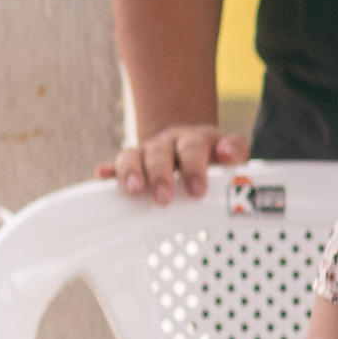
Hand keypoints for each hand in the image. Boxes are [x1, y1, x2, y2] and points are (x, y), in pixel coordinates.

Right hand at [99, 121, 246, 204]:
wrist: (188, 140)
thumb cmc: (214, 153)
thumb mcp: (230, 149)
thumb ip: (235, 150)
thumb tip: (228, 154)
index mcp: (195, 140)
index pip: (192, 149)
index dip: (193, 169)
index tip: (197, 192)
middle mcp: (168, 144)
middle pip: (160, 154)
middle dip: (160, 176)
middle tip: (164, 198)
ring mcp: (146, 152)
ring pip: (133, 156)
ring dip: (131, 172)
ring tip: (133, 190)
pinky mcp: (131, 163)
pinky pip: (115, 165)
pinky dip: (108, 170)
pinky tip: (102, 176)